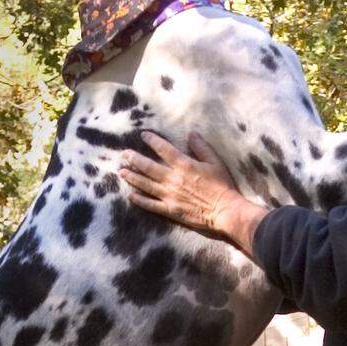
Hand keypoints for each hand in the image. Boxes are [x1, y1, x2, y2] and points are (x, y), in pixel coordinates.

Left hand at [119, 131, 243, 237]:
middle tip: (123, 154)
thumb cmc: (223, 186)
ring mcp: (169, 195)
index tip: (143, 135)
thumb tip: (192, 134)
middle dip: (134, 159)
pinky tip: (130, 195)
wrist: (225, 211)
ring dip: (132, 177)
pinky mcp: (170, 210)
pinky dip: (139, 200)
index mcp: (184, 165)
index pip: (164, 149)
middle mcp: (173, 179)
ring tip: (121, 172)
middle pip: (148, 167)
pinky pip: (151, 205)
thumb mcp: (215, 162)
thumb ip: (202, 147)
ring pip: (145, 184)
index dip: (152, 140)